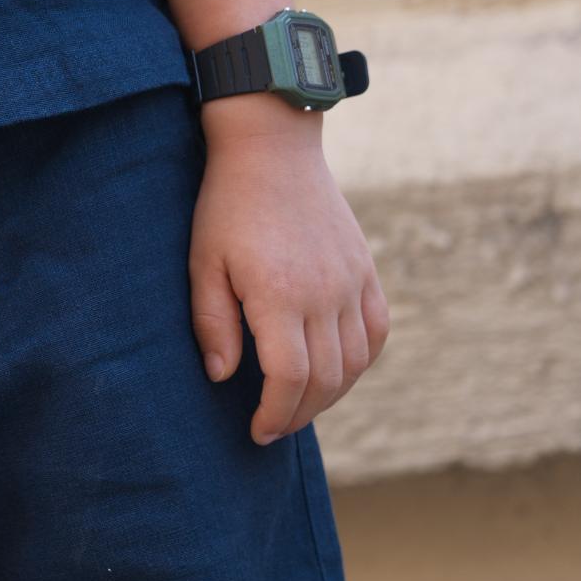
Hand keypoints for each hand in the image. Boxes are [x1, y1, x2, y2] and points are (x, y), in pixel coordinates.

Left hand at [189, 106, 390, 443]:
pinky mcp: (364, 269)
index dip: (275, 414)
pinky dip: (363, 360)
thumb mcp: (203, 263)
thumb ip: (212, 324)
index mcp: (279, 294)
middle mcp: (324, 293)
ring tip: (301, 404)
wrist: (272, 148)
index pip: (289, 377)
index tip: (258, 431)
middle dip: (299, 412)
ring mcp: (351, 280)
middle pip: (325, 378)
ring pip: (356, 361)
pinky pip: (377, 329)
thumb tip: (224, 378)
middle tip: (274, 427)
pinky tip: (339, 370)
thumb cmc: (226, 207)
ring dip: (332, 394)